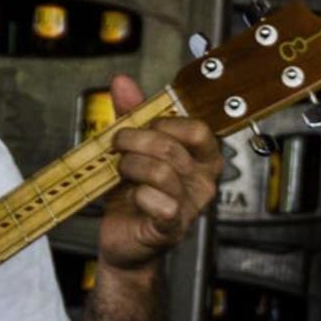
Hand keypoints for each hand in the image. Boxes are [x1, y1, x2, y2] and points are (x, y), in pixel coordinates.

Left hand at [98, 74, 222, 272]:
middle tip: (117, 145)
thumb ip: (131, 114)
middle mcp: (203, 181)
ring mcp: (191, 206)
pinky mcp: (173, 228)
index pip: (197, 130)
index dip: (164, 123)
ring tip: (121, 170)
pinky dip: (138, 196)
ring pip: (162, 172)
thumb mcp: (131, 148)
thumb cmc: (132, 194)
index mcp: (201, 158)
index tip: (141, 125)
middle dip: (135, 141)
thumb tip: (122, 82)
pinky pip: (160, 204)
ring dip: (131, 166)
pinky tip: (132, 197)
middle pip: (172, 148)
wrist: (122, 238)